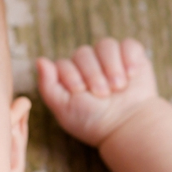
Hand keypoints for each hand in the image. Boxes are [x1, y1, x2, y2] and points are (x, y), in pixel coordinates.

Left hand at [37, 38, 158, 146]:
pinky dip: (130, 58)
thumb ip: (48, 85)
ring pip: (105, 45)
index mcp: (69, 74)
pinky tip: (131, 75)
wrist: (126, 126)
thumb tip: (40, 60)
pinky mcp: (131, 56)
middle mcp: (87, 63)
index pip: (64, 64)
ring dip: (111, 66)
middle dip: (93, 74)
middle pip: (83, 53)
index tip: (80, 93)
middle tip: (102, 94)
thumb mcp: (64, 108)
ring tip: (118, 87)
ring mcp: (109, 58)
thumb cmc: (92, 120)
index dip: (71, 76)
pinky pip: (129, 45)